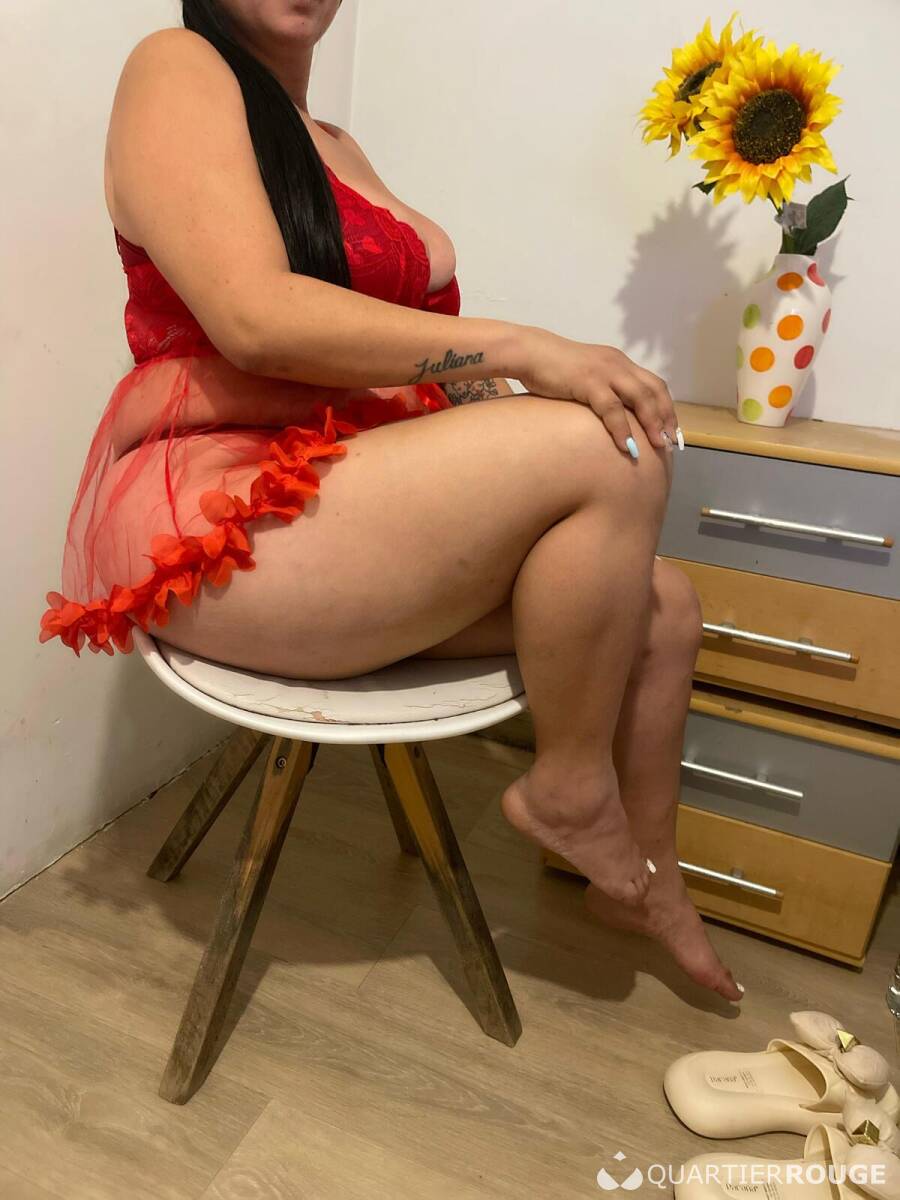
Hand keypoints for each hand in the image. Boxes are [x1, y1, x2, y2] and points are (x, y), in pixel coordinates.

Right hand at [513, 328, 679, 456]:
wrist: (530, 353)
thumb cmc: (553, 370)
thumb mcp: (586, 378)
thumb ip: (602, 391)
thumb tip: (612, 418)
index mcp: (620, 363)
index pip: (654, 385)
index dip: (667, 409)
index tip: (672, 431)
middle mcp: (618, 364)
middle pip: (654, 391)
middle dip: (666, 418)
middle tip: (672, 442)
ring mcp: (605, 371)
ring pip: (640, 397)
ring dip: (652, 423)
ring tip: (658, 445)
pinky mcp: (589, 381)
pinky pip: (612, 408)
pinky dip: (622, 428)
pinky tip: (627, 446)